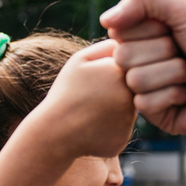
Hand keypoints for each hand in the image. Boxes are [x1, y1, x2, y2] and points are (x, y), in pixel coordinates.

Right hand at [39, 39, 136, 158]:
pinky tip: (90, 128)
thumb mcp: (80, 61)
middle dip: (114, 92)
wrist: (54, 131)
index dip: (107, 73)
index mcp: (120, 73)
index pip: (127, 67)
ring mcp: (128, 120)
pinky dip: (108, 129)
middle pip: (132, 89)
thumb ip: (107, 48)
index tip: (91, 82)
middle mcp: (131, 95)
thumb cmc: (65, 93)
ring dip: (112, 110)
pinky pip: (120, 130)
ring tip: (88, 113)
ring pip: (127, 110)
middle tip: (89, 99)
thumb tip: (128, 46)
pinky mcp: (123, 139)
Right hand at [101, 0, 185, 137]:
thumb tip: (105, 19)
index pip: (120, 30)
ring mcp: (154, 88)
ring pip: (132, 80)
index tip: (176, 30)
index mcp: (155, 33)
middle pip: (122, 56)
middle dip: (160, 52)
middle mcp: (151, 59)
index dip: (147, 29)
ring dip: (169, 74)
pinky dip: (171, 96)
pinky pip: (143, 104)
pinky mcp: (161, 115)